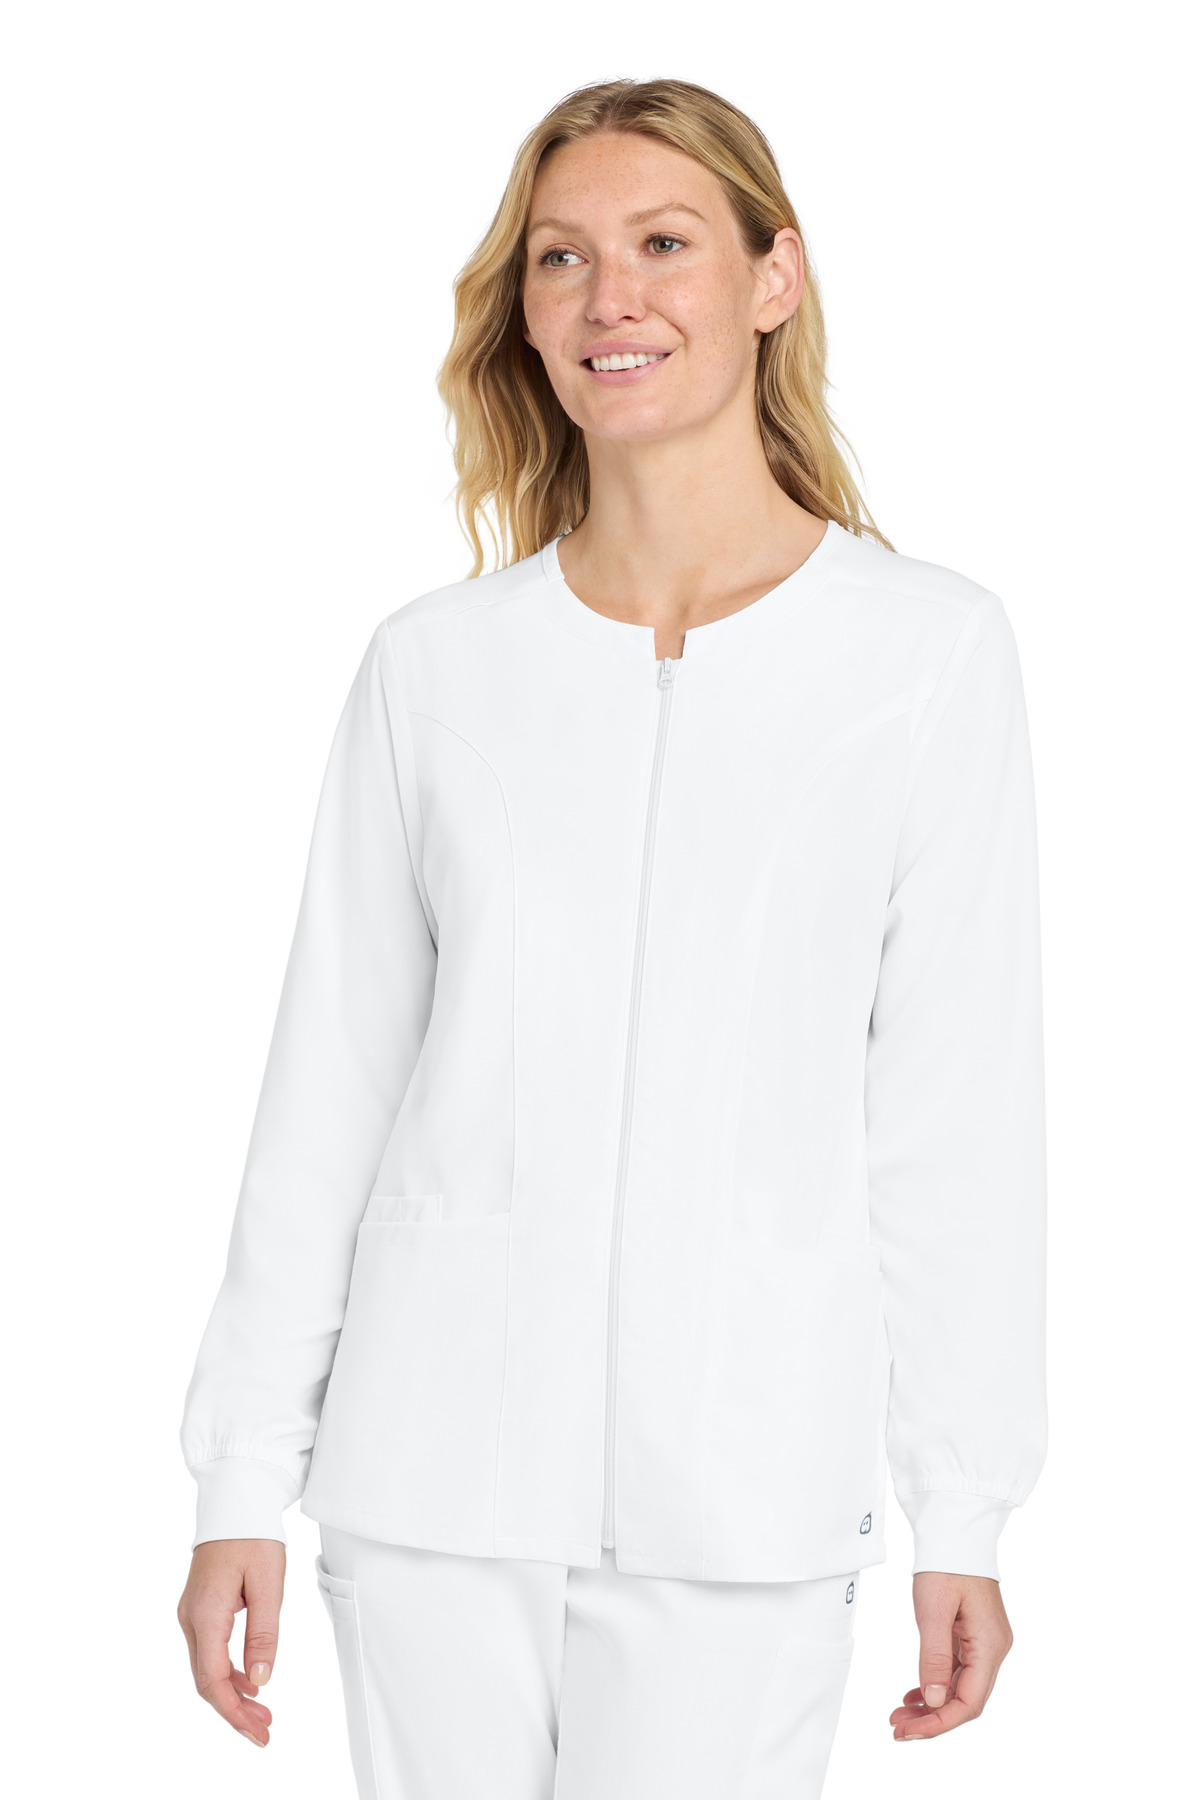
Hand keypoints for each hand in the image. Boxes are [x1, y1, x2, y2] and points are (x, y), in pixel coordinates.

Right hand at [178, 1538, 285, 1747]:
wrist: (236, 1502)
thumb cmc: (254, 1537)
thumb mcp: (268, 1584)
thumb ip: (263, 1634)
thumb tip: (261, 1682)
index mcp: (206, 1614)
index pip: (213, 1680)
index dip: (234, 1712)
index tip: (257, 1732)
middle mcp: (191, 1619)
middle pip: (206, 1681)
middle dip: (235, 1711)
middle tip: (264, 1731)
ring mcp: (191, 1614)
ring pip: (206, 1669)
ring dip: (232, 1694)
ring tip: (262, 1713)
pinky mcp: (198, 1609)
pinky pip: (208, 1652)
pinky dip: (228, 1673)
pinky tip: (251, 1683)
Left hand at [890, 1570, 1013, 1740]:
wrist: (955, 1531)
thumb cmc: (945, 1563)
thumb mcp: (933, 1609)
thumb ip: (934, 1657)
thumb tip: (934, 1701)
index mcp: (990, 1645)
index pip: (969, 1702)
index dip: (939, 1723)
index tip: (909, 1732)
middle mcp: (993, 1648)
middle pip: (966, 1700)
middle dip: (932, 1719)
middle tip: (897, 1728)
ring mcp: (985, 1643)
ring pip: (961, 1688)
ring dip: (931, 1705)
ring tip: (900, 1715)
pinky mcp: (974, 1635)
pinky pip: (958, 1671)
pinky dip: (936, 1685)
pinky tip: (914, 1694)